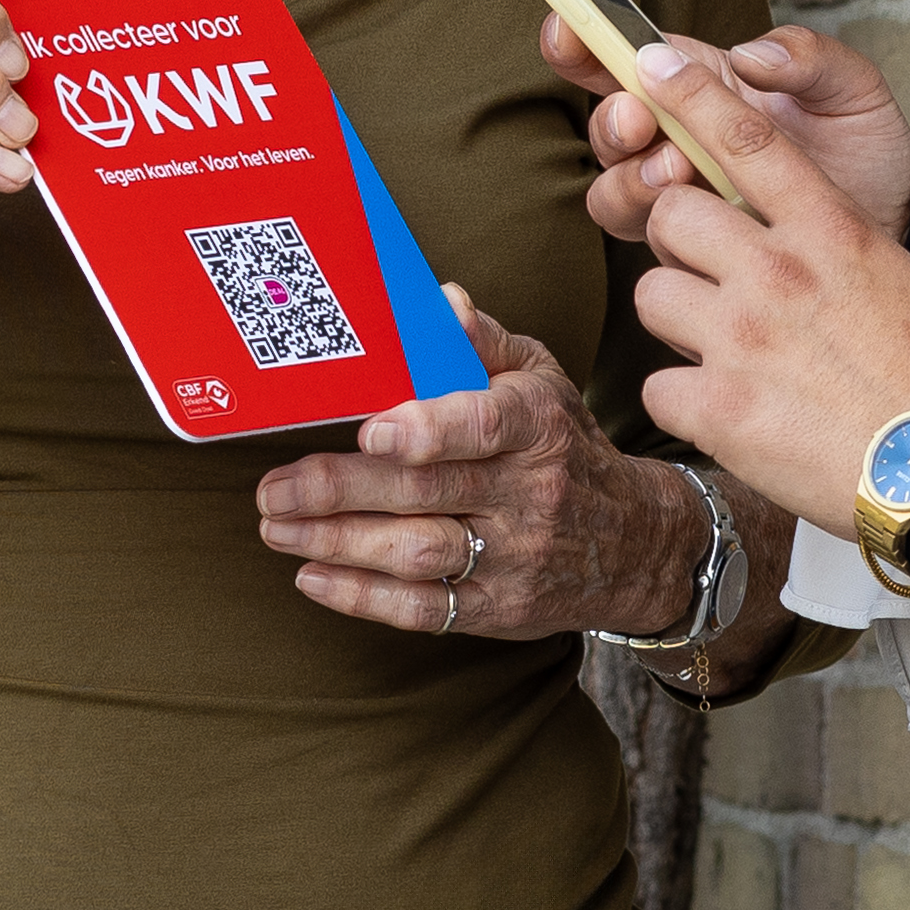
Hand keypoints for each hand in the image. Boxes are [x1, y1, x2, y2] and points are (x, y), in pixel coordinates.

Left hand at [255, 295, 710, 639]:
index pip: (485, 426)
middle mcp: (529, 494)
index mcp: (537, 427)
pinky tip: (312, 576)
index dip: (427, 429)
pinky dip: (362, 597)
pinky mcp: (499, 608)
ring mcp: (514, 557)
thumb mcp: (542, 381)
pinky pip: (425, 609)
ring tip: (276, 526)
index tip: (369, 429)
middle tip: (272, 488)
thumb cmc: (566, 448)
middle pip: (426, 492)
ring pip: (418, 553)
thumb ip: (483, 343)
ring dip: (338, 542)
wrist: (637, 543)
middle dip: (340, 490)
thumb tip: (438, 300)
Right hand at [558, 17, 909, 244]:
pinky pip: (641, 236)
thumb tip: (750, 54)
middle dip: (612, 118)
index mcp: (709, 83)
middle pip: (608, 123)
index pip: (631, 54)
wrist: (892, 231)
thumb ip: (810, 58)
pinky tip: (699, 215)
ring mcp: (681, 194)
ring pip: (611, 183)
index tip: (568, 29)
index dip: (585, 38)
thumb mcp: (854, 91)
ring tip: (678, 171)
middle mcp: (680, 136)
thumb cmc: (867, 155)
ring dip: (630, 175)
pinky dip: (653, 223)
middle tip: (642, 118)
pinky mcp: (690, 246)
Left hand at [624, 51, 909, 540]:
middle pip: (671, 214)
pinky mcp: (717, 407)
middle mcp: (778, 272)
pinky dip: (685, 403)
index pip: (746, 138)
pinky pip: (656, 386)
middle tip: (713, 280)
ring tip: (728, 353)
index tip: (653, 63)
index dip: (690, 93)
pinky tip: (731, 414)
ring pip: (652, 295)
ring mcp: (742, 338)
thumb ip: (825, 237)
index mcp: (829, 230)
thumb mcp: (892, 273)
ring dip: (680, 322)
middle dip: (679, 243)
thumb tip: (777, 222)